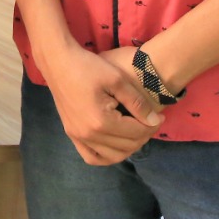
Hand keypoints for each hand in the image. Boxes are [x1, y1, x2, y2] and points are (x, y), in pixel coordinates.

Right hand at [37, 43, 161, 165]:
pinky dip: (106, 156)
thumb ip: (138, 103)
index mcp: (101, 121)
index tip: (161, 116)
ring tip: (136, 132)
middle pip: (126, 146)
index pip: (136, 133)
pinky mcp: (71, 134)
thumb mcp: (117, 79)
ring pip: (111, 156)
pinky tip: (115, 145)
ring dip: (128, 148)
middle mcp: (88, 134)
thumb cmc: (88, 66)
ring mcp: (77, 136)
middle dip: (144, 136)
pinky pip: (91, 157)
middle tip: (151, 122)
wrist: (58, 61)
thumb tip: (155, 121)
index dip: (152, 126)